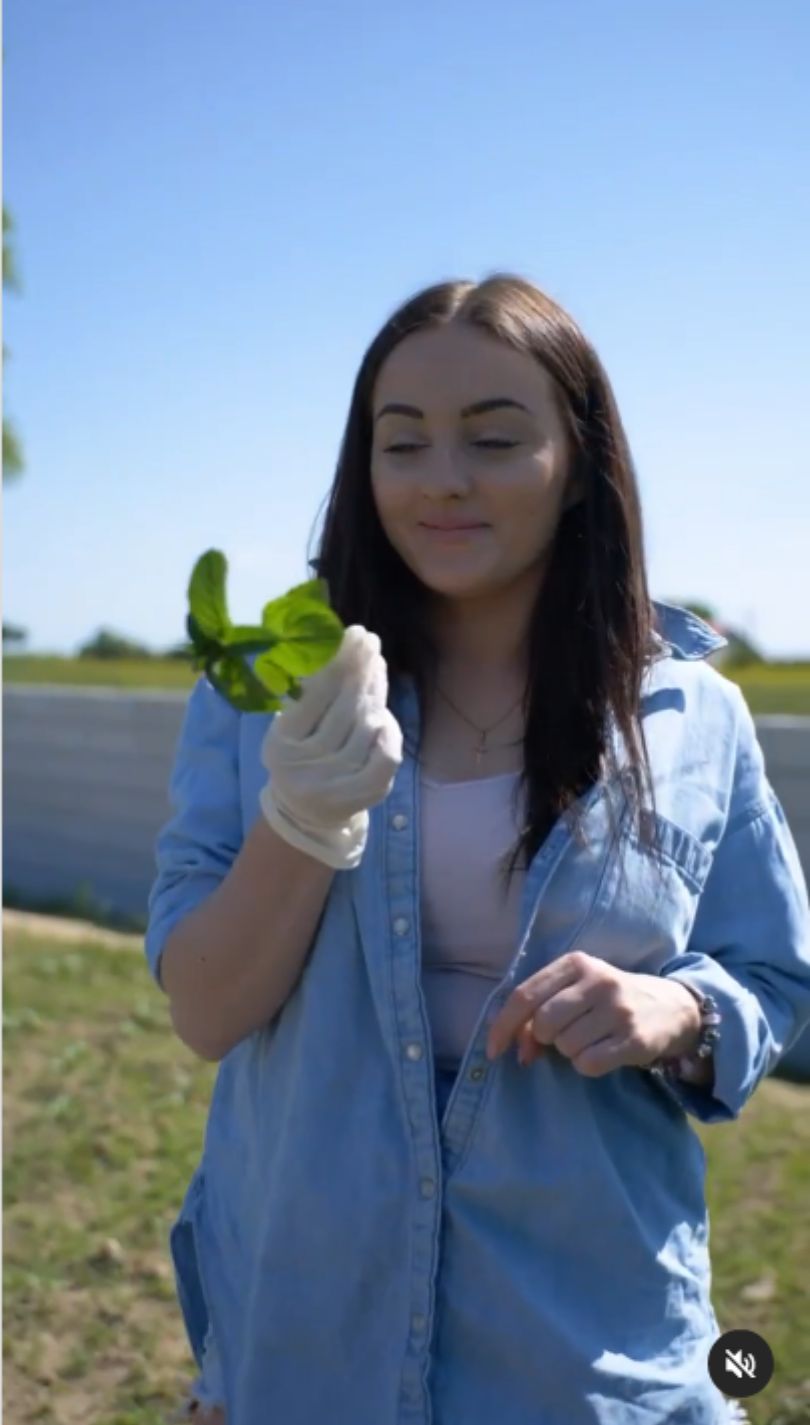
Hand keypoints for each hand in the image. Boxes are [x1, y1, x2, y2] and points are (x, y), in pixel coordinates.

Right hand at [259, 625, 402, 869]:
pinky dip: (389, 734)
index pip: (315, 695)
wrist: (305, 812)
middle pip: (344, 709)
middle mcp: (306, 765)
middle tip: (371, 642)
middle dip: (361, 670)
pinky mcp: (361, 796)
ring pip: (367, 728)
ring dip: (376, 693)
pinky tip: (386, 715)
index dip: (338, 662)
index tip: (353, 634)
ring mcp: (335, 783)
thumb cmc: (300, 755)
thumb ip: (308, 696)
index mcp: (281, 743)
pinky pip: (384, 759)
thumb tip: (338, 648)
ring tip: (377, 667)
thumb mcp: (290, 728)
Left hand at [485, 951, 702, 1076]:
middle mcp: (598, 981)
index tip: (493, 1051)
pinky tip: (604, 1053)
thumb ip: (541, 1008)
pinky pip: (589, 1064)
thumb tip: (515, 1047)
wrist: (671, 1007)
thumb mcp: (576, 989)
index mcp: (576, 963)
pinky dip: (589, 1066)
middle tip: (563, 1037)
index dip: (503, 1026)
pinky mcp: (635, 1038)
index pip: (524, 995)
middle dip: (545, 1039)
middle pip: (543, 1024)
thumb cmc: (609, 999)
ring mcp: (618, 1009)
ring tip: (590, 1040)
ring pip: (565, 1047)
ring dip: (570, 1052)